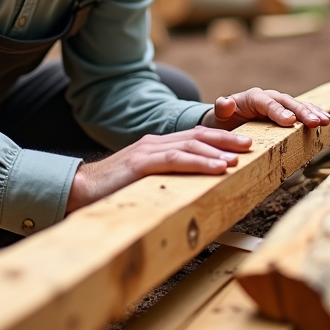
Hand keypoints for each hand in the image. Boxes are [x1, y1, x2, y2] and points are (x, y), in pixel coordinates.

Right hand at [65, 126, 251, 212]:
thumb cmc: (112, 191)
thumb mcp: (144, 181)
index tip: (241, 143)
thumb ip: (164, 180)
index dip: (219, 139)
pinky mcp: (141, 164)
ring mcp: (147, 151)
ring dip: (217, 151)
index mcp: (156, 146)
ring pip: (189, 145)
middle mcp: (154, 143)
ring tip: (239, 157)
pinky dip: (199, 162)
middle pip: (197, 136)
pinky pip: (175, 160)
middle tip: (250, 143)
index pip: (193, 137)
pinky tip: (216, 167)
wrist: (80, 189)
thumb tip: (190, 193)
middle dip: (225, 139)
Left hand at [200, 87, 329, 130]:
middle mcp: (269, 98)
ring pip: (298, 105)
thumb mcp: (219, 115)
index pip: (268, 103)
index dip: (279, 111)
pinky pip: (302, 111)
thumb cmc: (224, 119)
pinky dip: (313, 114)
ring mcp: (279, 104)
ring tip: (324, 121)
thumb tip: (226, 102)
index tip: (290, 121)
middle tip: (314, 122)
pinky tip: (325, 120)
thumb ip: (222, 108)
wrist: (228, 121)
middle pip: (287, 102)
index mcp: (253, 97)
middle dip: (301, 112)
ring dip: (312, 112)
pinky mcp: (286, 113)